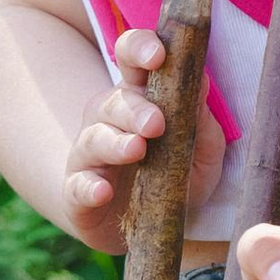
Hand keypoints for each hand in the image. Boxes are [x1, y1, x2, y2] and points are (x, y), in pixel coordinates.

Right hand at [62, 25, 226, 242]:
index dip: (140, 49)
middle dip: (134, 108)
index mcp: (140, 99)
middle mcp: (109, 120)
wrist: (145, 231)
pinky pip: (77, 186)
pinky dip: (88, 187)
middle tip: (156, 123)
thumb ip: (202, 123)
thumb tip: (202, 82)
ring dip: (114, 142)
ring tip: (136, 150)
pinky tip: (102, 191)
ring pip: (94, 139)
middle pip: (114, 100)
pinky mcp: (77, 193)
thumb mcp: (201, 155)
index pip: (132, 59)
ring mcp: (89, 155)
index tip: (158, 55)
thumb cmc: (173, 180)